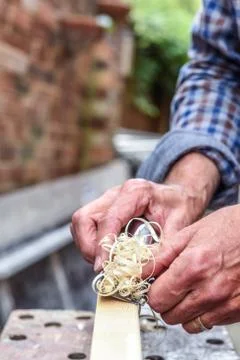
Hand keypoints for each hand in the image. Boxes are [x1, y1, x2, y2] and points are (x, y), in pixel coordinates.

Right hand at [72, 178, 207, 271]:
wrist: (179, 195)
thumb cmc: (180, 207)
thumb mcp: (179, 227)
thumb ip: (161, 249)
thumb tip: (139, 272)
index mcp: (135, 192)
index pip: (109, 219)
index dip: (102, 245)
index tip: (103, 267)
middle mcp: (115, 193)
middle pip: (84, 218)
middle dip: (88, 247)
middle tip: (103, 267)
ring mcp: (106, 200)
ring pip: (80, 222)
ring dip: (87, 246)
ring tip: (106, 262)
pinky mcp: (103, 209)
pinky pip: (86, 226)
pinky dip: (91, 244)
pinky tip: (108, 254)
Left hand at [148, 205, 239, 332]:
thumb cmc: (229, 227)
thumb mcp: (189, 233)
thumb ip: (162, 255)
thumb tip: (142, 270)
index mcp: (192, 266)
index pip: (156, 298)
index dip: (152, 291)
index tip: (155, 285)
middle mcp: (208, 289)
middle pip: (169, 315)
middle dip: (165, 301)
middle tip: (171, 286)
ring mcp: (224, 303)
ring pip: (188, 324)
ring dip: (183, 310)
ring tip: (190, 290)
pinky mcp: (237, 310)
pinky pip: (209, 323)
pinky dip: (203, 313)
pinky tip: (206, 294)